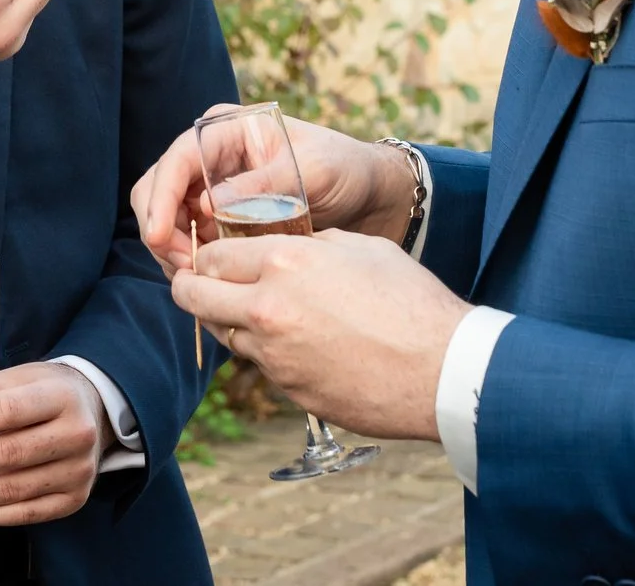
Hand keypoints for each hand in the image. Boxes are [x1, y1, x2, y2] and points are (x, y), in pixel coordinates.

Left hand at [0, 361, 106, 525]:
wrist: (90, 410)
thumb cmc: (42, 393)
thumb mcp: (6, 381)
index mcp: (59, 395)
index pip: (8, 411)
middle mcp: (76, 434)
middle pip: (8, 454)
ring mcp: (77, 471)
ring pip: (12, 490)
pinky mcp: (73, 499)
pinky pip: (23, 514)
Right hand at [132, 109, 416, 275]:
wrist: (368, 194)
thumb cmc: (344, 168)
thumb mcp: (313, 170)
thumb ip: (265, 184)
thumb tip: (211, 206)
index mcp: (227, 130)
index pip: (178, 159)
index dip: (161, 198)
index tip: (160, 237)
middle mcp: (211, 155)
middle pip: (158, 189)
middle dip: (161, 229)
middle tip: (184, 268)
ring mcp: (211, 187)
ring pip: (167, 218)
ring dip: (172, 250)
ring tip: (196, 278)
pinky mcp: (219, 219)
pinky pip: (190, 239)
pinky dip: (190, 260)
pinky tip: (207, 280)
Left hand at [172, 229, 469, 439]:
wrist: (443, 370)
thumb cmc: (411, 301)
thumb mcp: (360, 247)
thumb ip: (311, 243)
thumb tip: (285, 246)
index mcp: (283, 261)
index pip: (210, 255)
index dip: (206, 255)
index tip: (212, 257)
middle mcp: (267, 308)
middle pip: (193, 296)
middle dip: (191, 287)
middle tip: (200, 283)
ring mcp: (275, 356)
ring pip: (223, 334)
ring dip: (229, 321)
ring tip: (256, 311)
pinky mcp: (289, 391)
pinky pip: (261, 366)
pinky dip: (268, 353)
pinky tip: (299, 344)